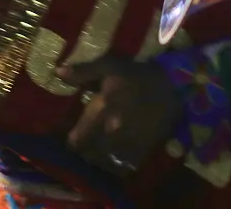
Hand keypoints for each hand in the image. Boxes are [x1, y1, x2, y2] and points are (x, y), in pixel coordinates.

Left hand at [56, 54, 180, 175]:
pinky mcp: (142, 150)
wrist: (173, 85)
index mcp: (101, 108)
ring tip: (100, 152)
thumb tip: (58, 72)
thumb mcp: (110, 66)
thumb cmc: (137, 74)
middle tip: (87, 146)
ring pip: (104, 160)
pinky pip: (123, 165)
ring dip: (100, 158)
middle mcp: (111, 129)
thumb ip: (83, 72)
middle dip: (86, 151)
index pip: (76, 138)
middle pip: (89, 153)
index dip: (73, 140)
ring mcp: (127, 142)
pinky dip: (118, 163)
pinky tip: (118, 155)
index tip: (73, 138)